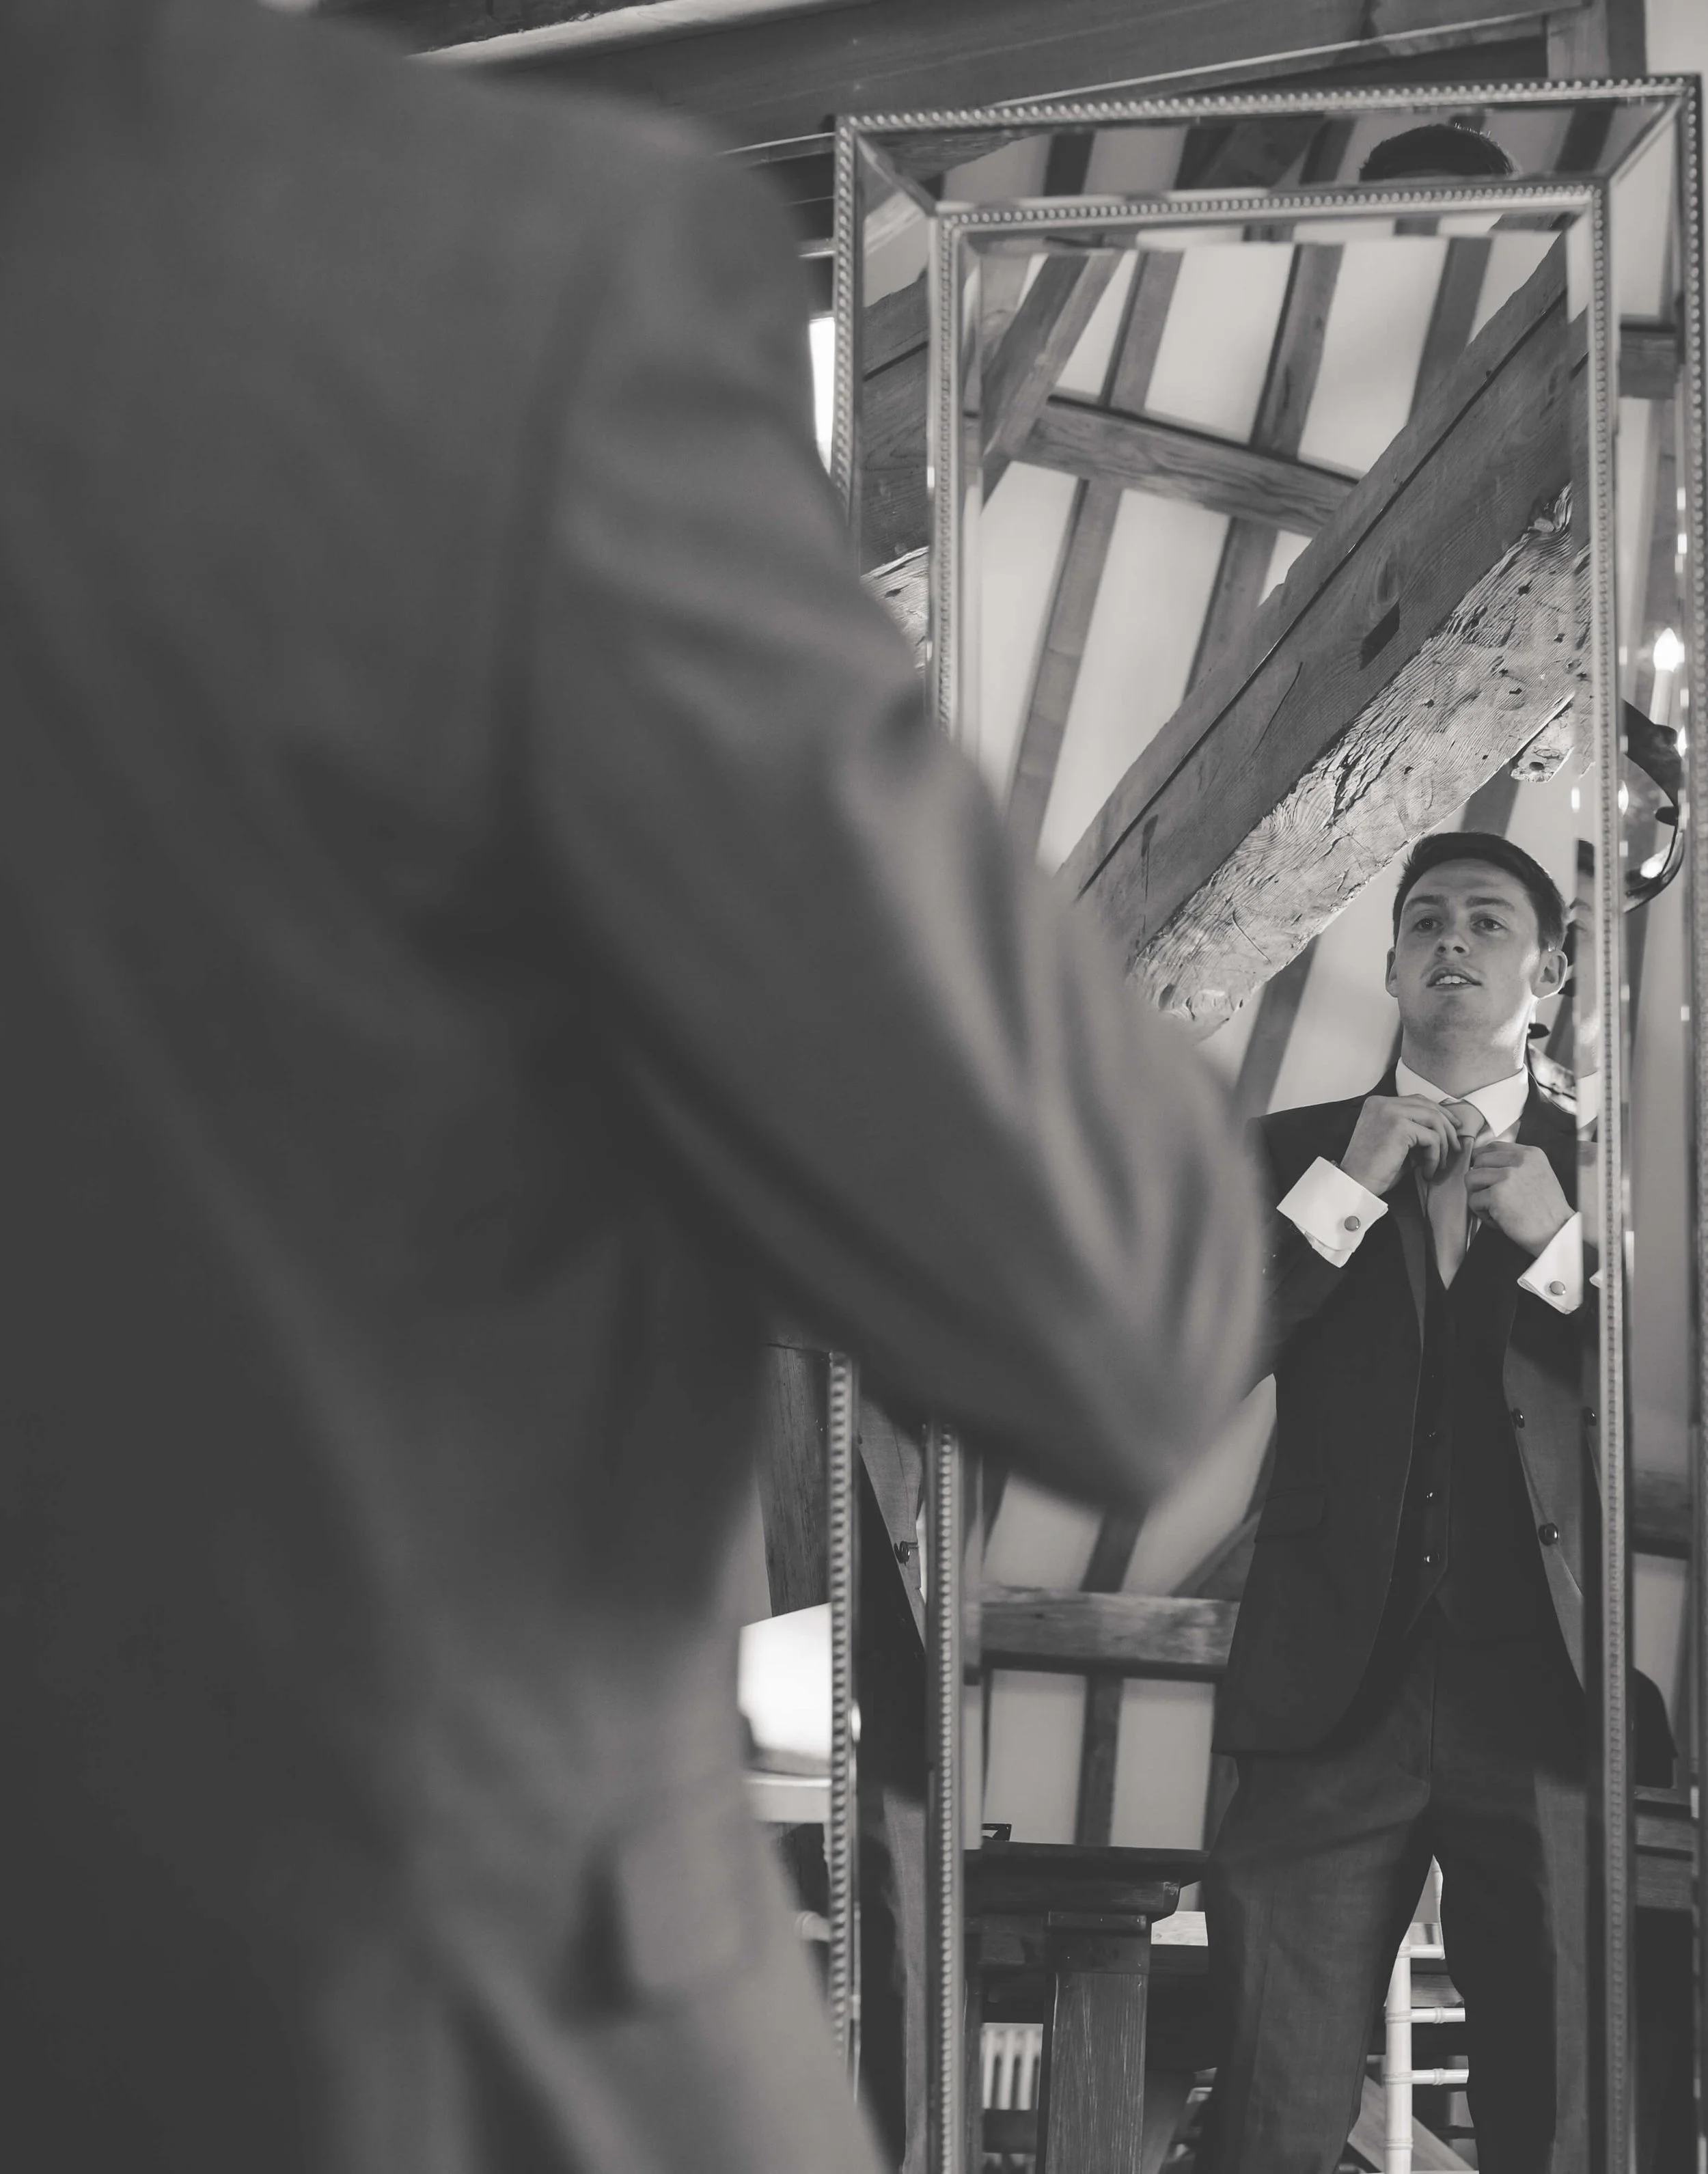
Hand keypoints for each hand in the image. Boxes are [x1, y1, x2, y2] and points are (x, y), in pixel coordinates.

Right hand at [1339, 1095, 1468, 1195]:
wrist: (1356, 1183)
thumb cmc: (1374, 1169)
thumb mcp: (1395, 1143)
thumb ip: (1414, 1130)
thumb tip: (1445, 1129)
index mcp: (1378, 1103)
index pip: (1418, 1100)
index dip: (1439, 1113)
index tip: (1453, 1128)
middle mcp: (1382, 1102)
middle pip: (1428, 1106)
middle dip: (1447, 1127)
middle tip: (1456, 1147)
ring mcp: (1390, 1112)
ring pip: (1434, 1120)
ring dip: (1444, 1144)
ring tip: (1439, 1164)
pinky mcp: (1399, 1126)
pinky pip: (1431, 1138)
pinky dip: (1435, 1157)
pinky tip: (1427, 1171)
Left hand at [1466, 1141, 1571, 1256]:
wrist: (1557, 1232)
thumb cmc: (1548, 1210)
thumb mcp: (1538, 1175)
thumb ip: (1516, 1165)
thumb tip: (1484, 1161)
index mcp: (1530, 1154)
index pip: (1493, 1146)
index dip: (1482, 1160)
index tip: (1483, 1173)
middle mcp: (1519, 1160)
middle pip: (1479, 1161)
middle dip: (1478, 1180)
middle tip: (1488, 1197)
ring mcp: (1507, 1176)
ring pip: (1471, 1178)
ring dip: (1477, 1196)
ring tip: (1492, 1208)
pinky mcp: (1497, 1195)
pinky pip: (1473, 1200)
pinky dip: (1481, 1213)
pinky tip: (1498, 1219)